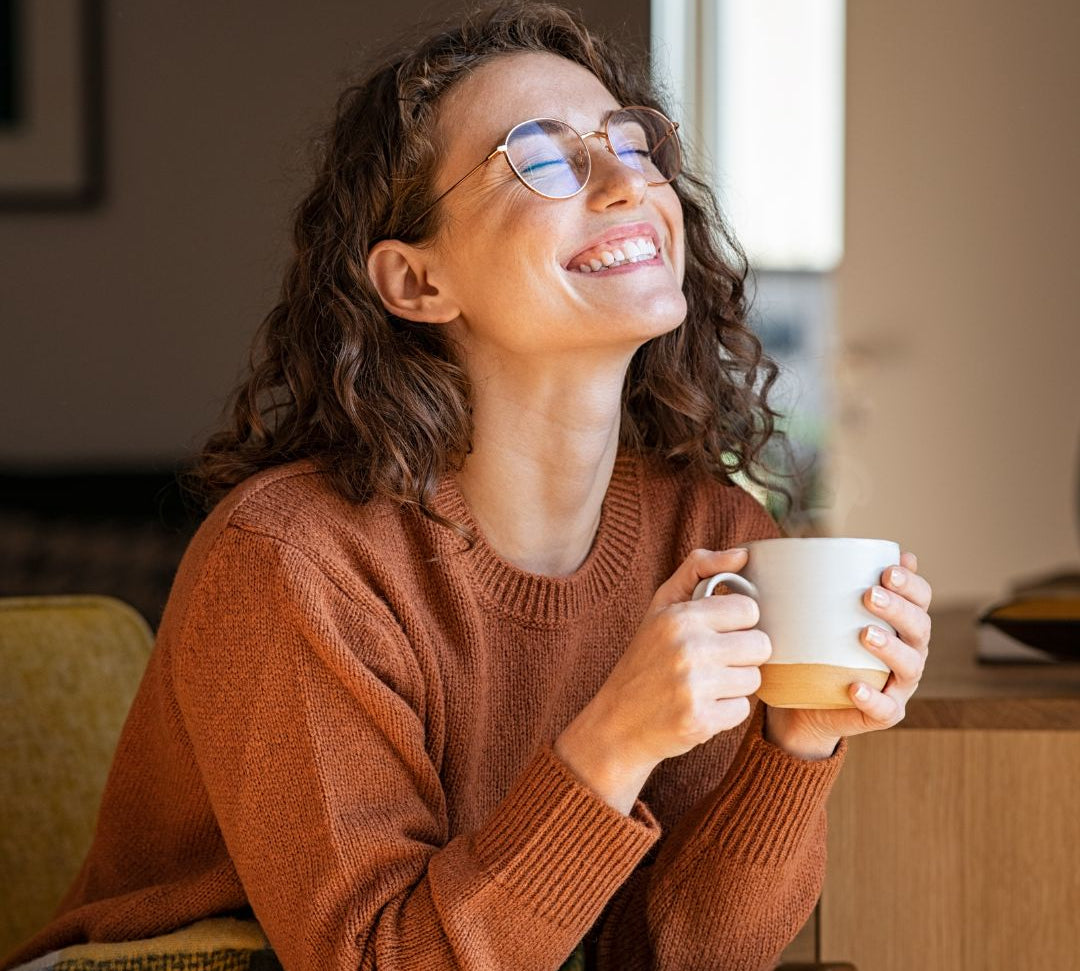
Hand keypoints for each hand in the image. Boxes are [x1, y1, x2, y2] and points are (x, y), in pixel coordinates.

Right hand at [555, 547, 770, 811]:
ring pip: (754, 679)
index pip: (749, 610)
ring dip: (735, 684)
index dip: (739, 623)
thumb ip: (698, 570)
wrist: (616, 724)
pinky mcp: (701, 721)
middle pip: (760, 645)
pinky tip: (700, 707)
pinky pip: (742, 710)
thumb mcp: (661, 608)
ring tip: (705, 685)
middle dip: (742, 655)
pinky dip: (726, 712)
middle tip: (715, 662)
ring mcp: (694, 687)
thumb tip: (742, 554)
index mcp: (680, 617)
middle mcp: (688, 649)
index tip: (719, 632)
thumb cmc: (644, 660)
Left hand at [764, 551, 932, 758]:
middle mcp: (908, 651)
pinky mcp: (884, 713)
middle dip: (899, 608)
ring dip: (891, 648)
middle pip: (919, 627)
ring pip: (910, 666)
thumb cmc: (816, 646)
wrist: (804, 702)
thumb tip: (813, 543)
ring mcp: (899, 685)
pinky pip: (885, 708)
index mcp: (900, 622)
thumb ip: (824, 583)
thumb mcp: (818, 613)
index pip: (920, 598)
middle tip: (869, 596)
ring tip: (865, 634)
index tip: (886, 570)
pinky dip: (873, 698)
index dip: (911, 583)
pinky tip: (855, 687)